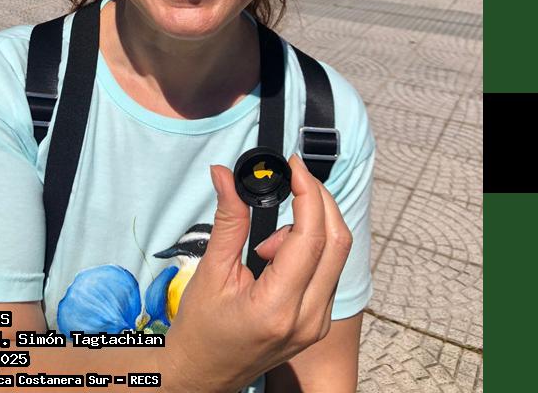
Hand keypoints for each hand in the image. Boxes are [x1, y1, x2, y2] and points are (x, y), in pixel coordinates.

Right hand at [163, 154, 352, 392]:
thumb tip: (226, 174)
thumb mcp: (210, 272)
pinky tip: (279, 253)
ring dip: (314, 226)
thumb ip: (229, 220)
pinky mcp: (319, 322)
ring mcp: (318, 323)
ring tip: (267, 242)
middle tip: (295, 178)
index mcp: (278, 307)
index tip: (294, 165)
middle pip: (337, 242)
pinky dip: (312, 247)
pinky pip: (329, 270)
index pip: (310, 237)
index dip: (308, 192)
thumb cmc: (200, 330)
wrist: (201, 376)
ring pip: (337, 255)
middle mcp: (308, 318)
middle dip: (320, 200)